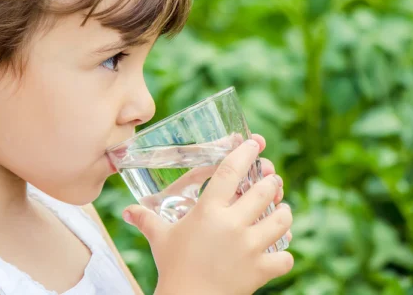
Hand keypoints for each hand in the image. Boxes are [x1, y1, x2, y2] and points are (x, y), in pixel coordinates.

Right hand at [123, 136, 293, 294]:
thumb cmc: (172, 267)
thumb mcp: (160, 238)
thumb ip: (146, 219)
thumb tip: (127, 211)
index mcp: (209, 210)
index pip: (230, 171)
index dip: (245, 153)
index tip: (254, 144)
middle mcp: (233, 224)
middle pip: (264, 191)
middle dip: (271, 183)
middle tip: (271, 182)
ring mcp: (250, 246)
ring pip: (282, 219)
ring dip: (284, 212)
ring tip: (281, 210)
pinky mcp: (261, 269)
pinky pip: (285, 257)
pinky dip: (284, 254)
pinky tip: (278, 251)